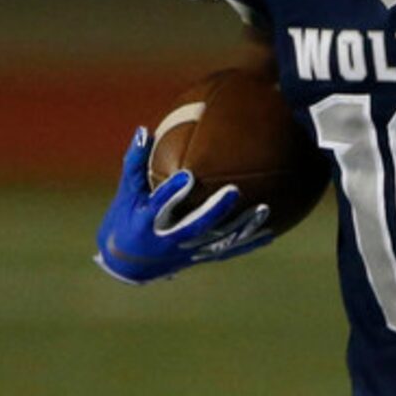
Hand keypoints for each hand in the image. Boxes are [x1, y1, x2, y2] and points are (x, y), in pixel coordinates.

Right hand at [94, 127, 273, 283]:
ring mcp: (186, 252)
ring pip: (217, 241)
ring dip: (241, 228)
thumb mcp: (126, 193)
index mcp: (147, 222)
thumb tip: (143, 131)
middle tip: (235, 191)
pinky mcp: (199, 258)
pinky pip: (226, 251)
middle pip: (195, 226)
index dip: (173, 192)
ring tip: (264, 210)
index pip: (160, 206)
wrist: (127, 264)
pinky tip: (269, 234)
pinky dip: (247, 244)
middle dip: (215, 211)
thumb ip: (134, 163)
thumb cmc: (126, 219)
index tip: (188, 175)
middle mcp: (168, 240)